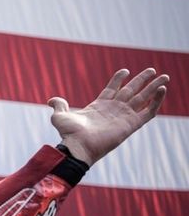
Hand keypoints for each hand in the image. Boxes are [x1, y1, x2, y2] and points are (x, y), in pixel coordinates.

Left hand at [47, 68, 167, 165]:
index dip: (119, 79)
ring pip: (143, 98)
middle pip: (132, 90)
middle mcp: (114, 109)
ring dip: (154, 87)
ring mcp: (124, 116)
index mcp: (99, 106)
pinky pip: (148, 111)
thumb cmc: (69, 133)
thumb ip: (59, 105)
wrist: (78, 145)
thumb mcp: (60, 116)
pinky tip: (163, 89)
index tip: (125, 70)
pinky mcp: (132, 124)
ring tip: (165, 76)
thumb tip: (51, 100)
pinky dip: (157, 101)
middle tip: (153, 70)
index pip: (113, 89)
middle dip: (142, 80)